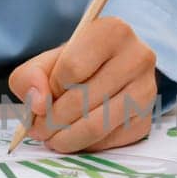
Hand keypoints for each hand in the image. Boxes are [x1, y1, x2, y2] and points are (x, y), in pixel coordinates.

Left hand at [9, 18, 156, 152]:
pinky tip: (75, 136)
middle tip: (38, 129)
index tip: (46, 93)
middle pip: (83, 99)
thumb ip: (30, 77)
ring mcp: (146, 91)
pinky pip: (108, 142)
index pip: (72, 68)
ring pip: (96, 125)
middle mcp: (138, 58)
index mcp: (113, 32)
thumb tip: (38, 104)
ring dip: (65, 138)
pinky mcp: (146, 120)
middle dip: (52, 120)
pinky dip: (84, 145)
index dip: (51, 87)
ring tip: (51, 137)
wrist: (108, 74)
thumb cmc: (76, 65)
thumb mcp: (46, 62)